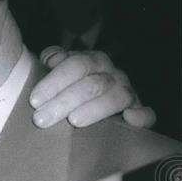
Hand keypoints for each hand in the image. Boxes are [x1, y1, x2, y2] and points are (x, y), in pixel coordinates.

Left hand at [29, 46, 156, 128]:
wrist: (93, 96)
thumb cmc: (70, 84)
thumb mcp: (59, 68)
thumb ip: (52, 59)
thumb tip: (52, 59)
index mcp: (92, 60)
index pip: (76, 66)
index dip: (54, 82)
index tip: (34, 101)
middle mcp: (112, 73)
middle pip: (92, 84)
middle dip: (65, 101)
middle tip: (42, 119)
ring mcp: (128, 92)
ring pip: (117, 97)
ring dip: (94, 109)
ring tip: (74, 121)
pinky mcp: (139, 112)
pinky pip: (147, 114)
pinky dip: (141, 116)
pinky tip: (128, 120)